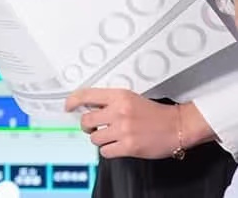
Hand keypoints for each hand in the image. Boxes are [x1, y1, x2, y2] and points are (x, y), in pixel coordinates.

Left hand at [66, 88, 185, 158]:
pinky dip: (108, 150)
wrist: (179, 126)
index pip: (86, 95)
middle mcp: (119, 112)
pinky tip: (116, 146)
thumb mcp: (131, 98)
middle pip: (86, 120)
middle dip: (87, 126)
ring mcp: (123, 130)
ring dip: (99, 139)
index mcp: (119, 96)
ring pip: (94, 138)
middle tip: (94, 127)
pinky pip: (105, 152)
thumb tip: (88, 107)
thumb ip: (110, 102)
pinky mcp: (129, 146)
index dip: (72, 101)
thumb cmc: (156, 114)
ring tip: (110, 137)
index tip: (68, 106)